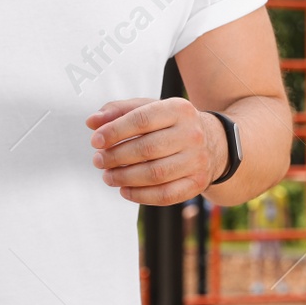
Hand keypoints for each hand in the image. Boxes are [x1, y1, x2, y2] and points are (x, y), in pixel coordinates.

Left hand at [86, 97, 225, 205]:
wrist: (213, 142)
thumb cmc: (171, 124)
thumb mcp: (150, 108)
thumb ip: (118, 111)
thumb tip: (92, 122)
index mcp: (179, 109)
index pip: (142, 119)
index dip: (115, 131)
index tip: (95, 141)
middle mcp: (192, 134)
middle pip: (147, 149)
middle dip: (116, 157)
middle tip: (98, 161)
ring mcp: (197, 160)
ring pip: (155, 174)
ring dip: (125, 178)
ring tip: (108, 176)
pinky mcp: (198, 183)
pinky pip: (166, 195)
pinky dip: (141, 196)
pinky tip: (125, 190)